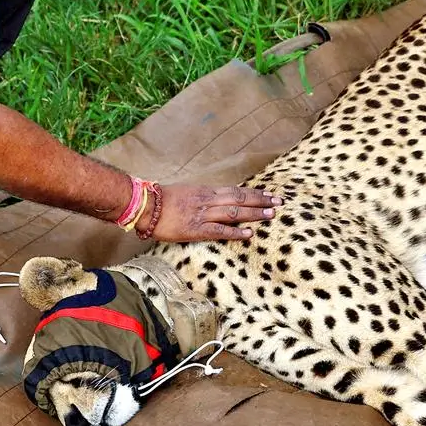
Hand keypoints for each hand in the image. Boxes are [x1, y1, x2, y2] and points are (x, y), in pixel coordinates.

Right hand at [149, 184, 281, 241]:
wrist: (145, 206)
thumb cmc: (163, 200)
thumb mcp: (188, 193)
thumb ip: (204, 197)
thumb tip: (218, 200)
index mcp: (206, 191)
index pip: (236, 190)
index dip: (254, 193)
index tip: (269, 194)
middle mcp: (208, 200)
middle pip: (240, 198)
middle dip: (261, 201)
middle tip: (279, 202)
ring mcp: (203, 215)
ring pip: (234, 212)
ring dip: (254, 213)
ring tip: (271, 215)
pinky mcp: (196, 229)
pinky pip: (219, 230)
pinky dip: (235, 232)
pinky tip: (249, 234)